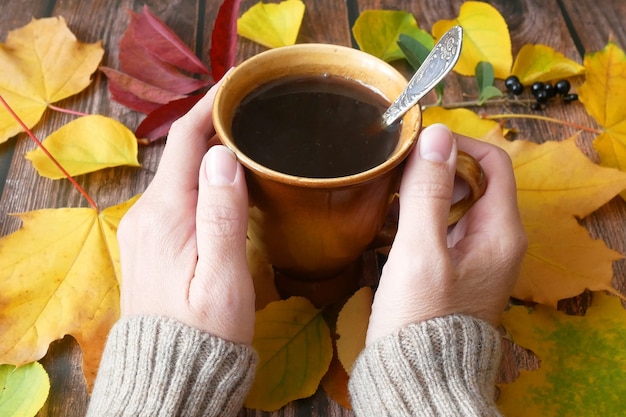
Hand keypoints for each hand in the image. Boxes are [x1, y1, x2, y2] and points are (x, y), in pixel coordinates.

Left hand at [117, 84, 254, 344]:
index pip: (185, 141)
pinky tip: (225, 183)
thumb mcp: (223, 278)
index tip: (239, 86)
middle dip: (213, 126)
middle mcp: (147, 215)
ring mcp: (146, 229)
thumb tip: (220, 156)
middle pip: (180, 153)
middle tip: (254, 111)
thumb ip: (222, 215)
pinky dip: (201, 179)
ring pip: (179, 174)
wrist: (172, 375)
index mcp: (166, 216)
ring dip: (208, 153)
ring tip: (246, 139)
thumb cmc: (206, 333)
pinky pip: (176, 196)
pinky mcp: (152, 243)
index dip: (211, 107)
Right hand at [366, 124, 526, 344]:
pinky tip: (393, 219)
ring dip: (427, 190)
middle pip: (475, 180)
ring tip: (391, 190)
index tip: (419, 144)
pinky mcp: (454, 268)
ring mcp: (475, 255)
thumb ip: (428, 193)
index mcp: (501, 232)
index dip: (458, 144)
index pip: (493, 161)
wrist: (418, 376)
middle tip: (398, 167)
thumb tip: (436, 136)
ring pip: (456, 202)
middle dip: (438, 167)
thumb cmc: (420, 319)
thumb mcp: (421, 252)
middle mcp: (496, 240)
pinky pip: (443, 226)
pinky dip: (421, 215)